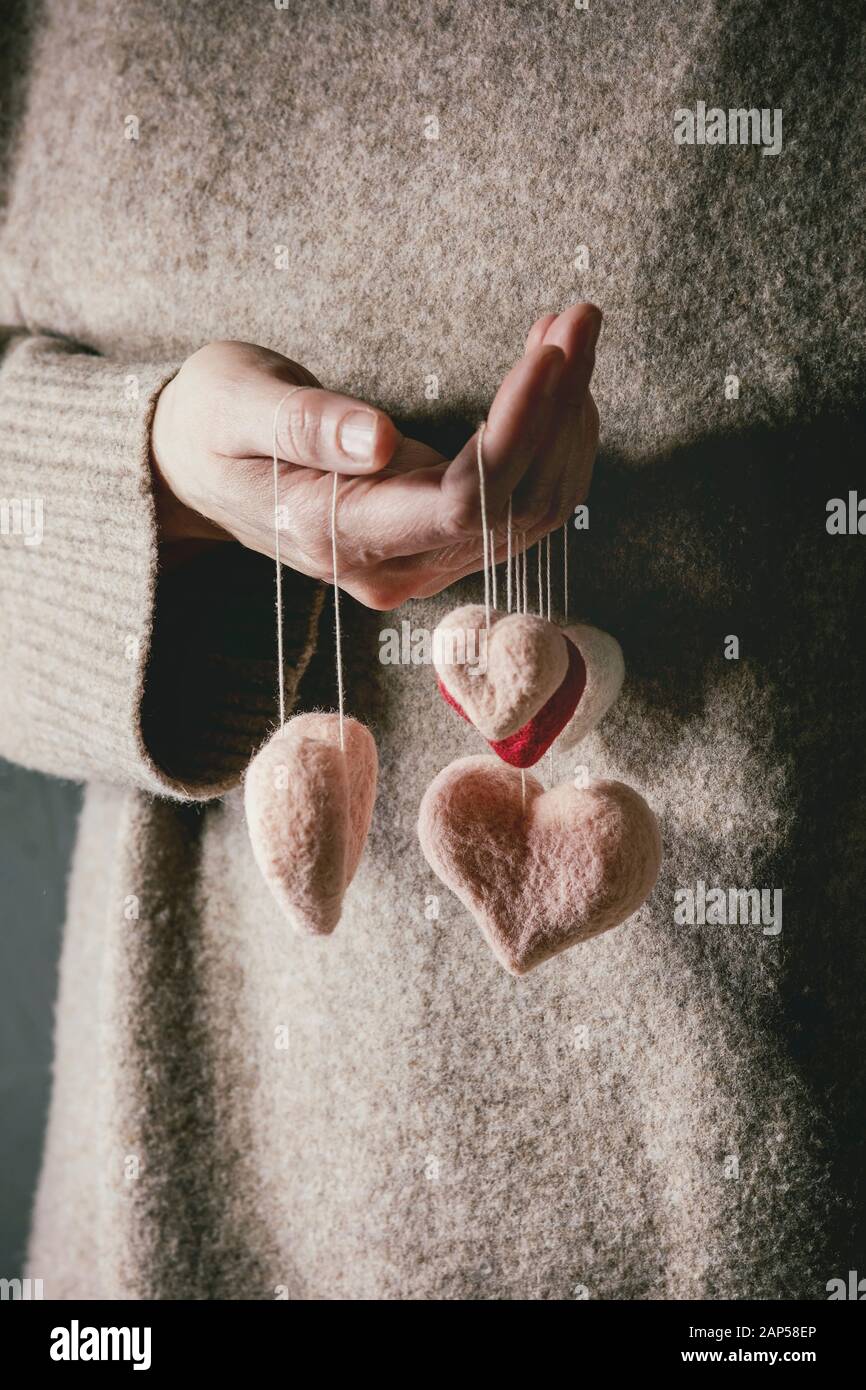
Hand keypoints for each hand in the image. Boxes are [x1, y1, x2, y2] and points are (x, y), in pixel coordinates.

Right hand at [150, 304, 600, 608]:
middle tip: (576, 318)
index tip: (547, 351)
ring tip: (570, 331)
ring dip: (565, 422)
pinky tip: (555, 378)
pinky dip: (549, 438)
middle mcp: (393, 567)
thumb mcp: (236, 404)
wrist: (191, 466)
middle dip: (558, 412)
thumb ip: (302, 425)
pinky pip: (518, 501)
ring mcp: (420, 560)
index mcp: (339, 537)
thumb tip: (379, 441)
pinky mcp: (437, 537)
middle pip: (515, 508)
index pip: (463, 503)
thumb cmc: (208, 424)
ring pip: (532, 509)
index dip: (519, 432)